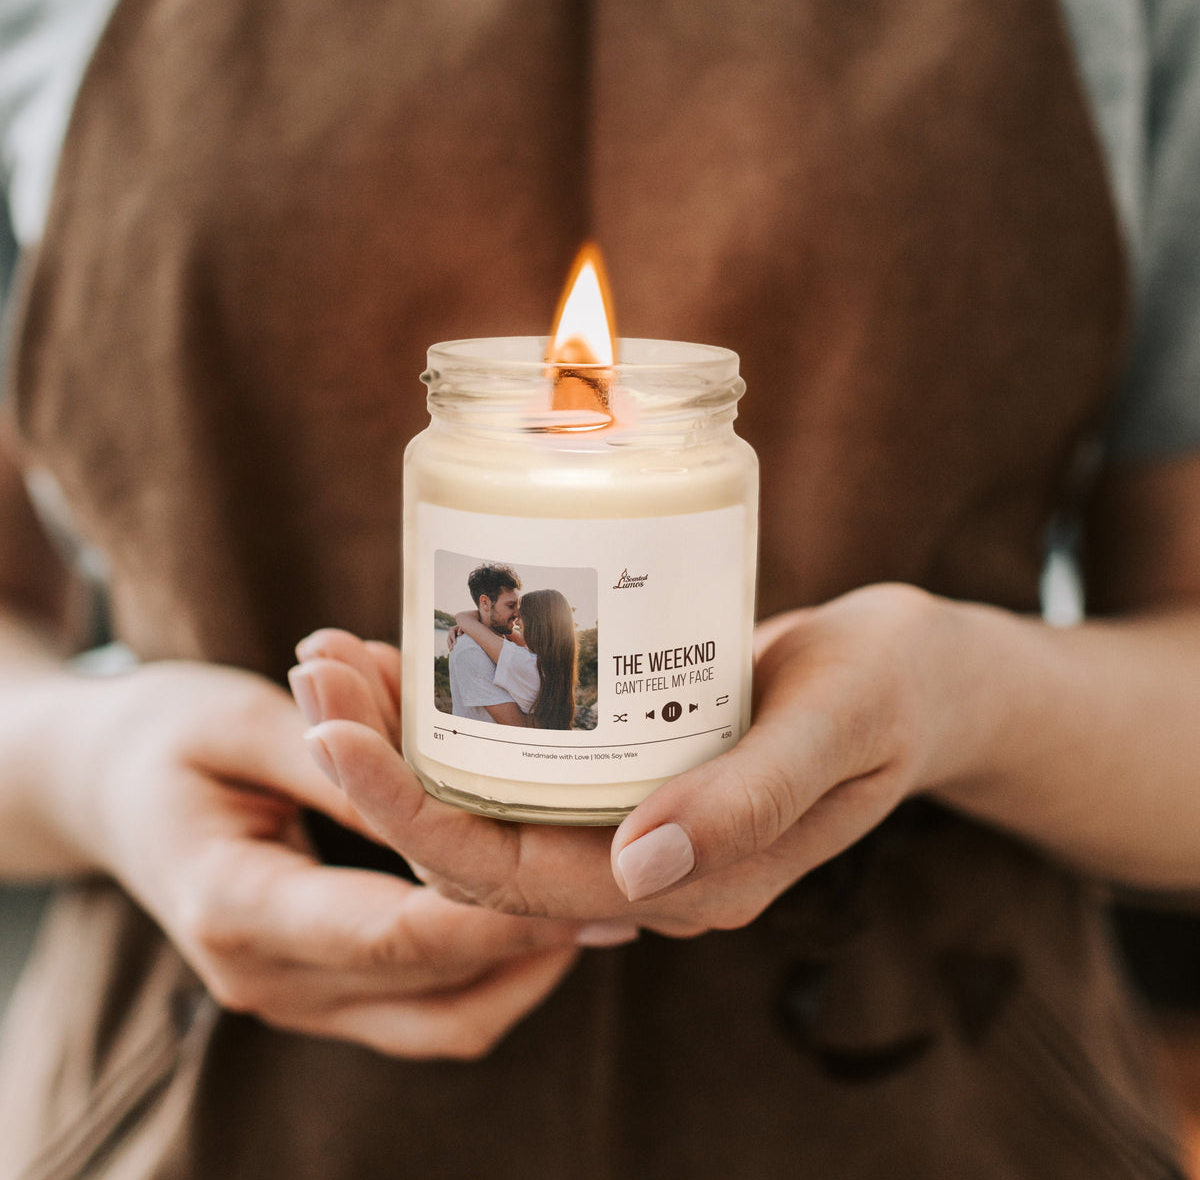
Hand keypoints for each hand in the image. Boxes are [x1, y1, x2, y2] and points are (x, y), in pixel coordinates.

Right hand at [59, 659, 598, 1058]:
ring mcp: (289, 995)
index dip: (498, 913)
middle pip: (432, 988)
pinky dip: (486, 976)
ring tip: (596, 908)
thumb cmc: (167, 738)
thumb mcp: (244, 724)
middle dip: (533, 943)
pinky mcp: (315, 988)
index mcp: (238, 906)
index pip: (396, 934)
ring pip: (438, 1021)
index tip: (585, 881)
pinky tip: (536, 919)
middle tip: (620, 891)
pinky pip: (420, 1012)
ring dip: (521, 972)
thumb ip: (338, 762)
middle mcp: (264, 976)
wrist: (107, 787)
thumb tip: (439, 785)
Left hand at [299, 586, 965, 936]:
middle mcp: (646, 871)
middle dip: (380, 770)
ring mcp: (632, 825)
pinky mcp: (627, 774)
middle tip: (314, 671)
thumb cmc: (892, 687)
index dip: (414, 816)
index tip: (335, 732)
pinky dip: (456, 717)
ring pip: (486, 806)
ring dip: (401, 740)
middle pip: (477, 845)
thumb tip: (638, 871)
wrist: (919, 674)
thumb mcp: (839, 725)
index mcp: (695, 884)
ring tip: (333, 656)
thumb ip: (752, 797)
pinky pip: (520, 766)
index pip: (520, 878)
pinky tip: (408, 655)